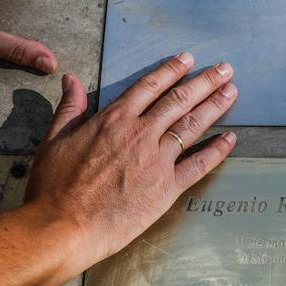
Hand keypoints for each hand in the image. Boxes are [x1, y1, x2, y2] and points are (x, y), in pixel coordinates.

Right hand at [24, 53, 238, 273]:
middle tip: (225, 69)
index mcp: (114, 119)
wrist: (63, 227)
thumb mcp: (55, 139)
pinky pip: (198, 165)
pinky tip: (230, 139)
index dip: (171, 70)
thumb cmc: (53, 187)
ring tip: (232, 91)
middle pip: (179, 100)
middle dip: (205, 82)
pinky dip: (217, 150)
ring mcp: (156, 161)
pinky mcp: (166, 189)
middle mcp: (140, 134)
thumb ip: (70, 108)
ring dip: (215, 106)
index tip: (188, 58)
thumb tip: (71, 79)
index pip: (150, 86)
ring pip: (192, 125)